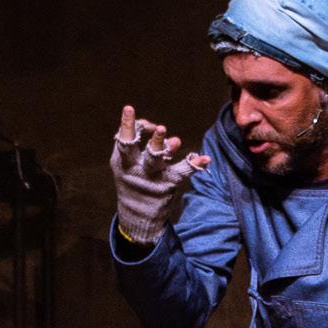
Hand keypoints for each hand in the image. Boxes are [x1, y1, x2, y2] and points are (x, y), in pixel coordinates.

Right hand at [111, 105, 210, 244]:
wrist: (138, 217)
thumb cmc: (133, 180)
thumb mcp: (124, 164)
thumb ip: (133, 143)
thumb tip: (150, 125)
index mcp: (122, 162)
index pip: (123, 139)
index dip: (128, 124)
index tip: (131, 110)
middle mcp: (136, 169)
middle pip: (137, 150)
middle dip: (146, 137)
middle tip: (159, 127)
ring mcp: (152, 177)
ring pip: (157, 160)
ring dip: (167, 147)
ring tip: (177, 140)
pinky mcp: (168, 184)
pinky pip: (183, 172)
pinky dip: (195, 164)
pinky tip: (205, 158)